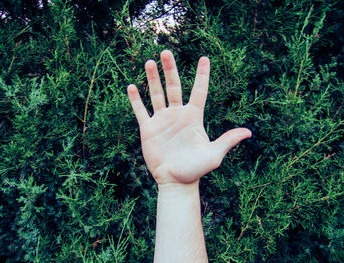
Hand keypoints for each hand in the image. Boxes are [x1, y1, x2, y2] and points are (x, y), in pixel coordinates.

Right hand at [127, 50, 250, 184]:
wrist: (176, 181)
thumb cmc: (196, 169)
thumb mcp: (214, 154)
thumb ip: (228, 141)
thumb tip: (249, 132)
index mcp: (194, 117)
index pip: (199, 91)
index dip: (202, 75)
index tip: (204, 58)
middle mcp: (178, 114)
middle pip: (174, 87)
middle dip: (170, 69)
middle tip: (165, 51)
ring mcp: (162, 120)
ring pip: (156, 94)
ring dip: (152, 79)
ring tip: (149, 62)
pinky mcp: (148, 129)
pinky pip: (141, 111)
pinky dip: (136, 100)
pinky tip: (131, 87)